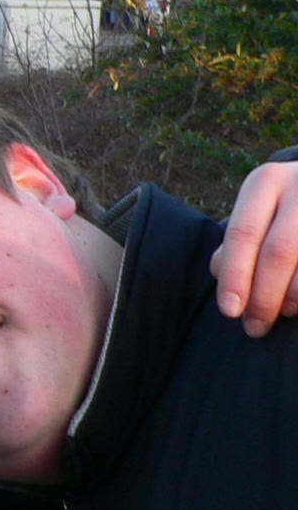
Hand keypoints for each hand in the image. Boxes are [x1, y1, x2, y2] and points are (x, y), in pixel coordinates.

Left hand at [211, 160, 297, 336]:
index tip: (229, 311)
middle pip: (278, 252)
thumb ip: (239, 240)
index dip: (235, 276)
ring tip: (283, 311)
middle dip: (264, 297)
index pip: (243, 235)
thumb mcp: (257, 209)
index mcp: (266, 182)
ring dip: (293, 298)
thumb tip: (220, 273)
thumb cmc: (284, 205)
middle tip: (255, 327)